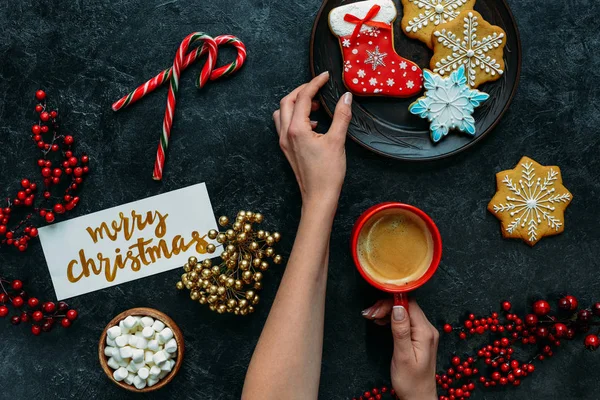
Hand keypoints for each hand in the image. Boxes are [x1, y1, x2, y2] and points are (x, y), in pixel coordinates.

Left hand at [273, 71, 352, 207]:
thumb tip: (346, 97)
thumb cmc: (327, 174)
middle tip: (318, 87)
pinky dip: (296, 117)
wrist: (319, 197)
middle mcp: (286, 134)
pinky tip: (314, 124)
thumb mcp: (337, 141)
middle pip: (287, 101)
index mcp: (296, 129)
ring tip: (315, 106)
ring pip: (282, 113)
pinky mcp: (288, 149)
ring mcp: (284, 142)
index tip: (325, 76)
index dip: (315, 83)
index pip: (303, 98)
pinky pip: (285, 126)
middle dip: (302, 91)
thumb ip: (342, 116)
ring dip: (296, 104)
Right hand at [362, 298, 438, 399]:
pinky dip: (391, 319)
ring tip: (371, 317)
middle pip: (406, 306)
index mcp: (425, 332)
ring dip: (387, 312)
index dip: (390, 303)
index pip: (408, 305)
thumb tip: (397, 307)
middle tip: (369, 314)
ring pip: (404, 312)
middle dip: (386, 306)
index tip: (375, 311)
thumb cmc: (410, 382)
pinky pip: (405, 321)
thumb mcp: (403, 356)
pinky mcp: (418, 337)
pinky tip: (380, 321)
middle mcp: (427, 329)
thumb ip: (400, 330)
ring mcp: (423, 333)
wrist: (419, 398)